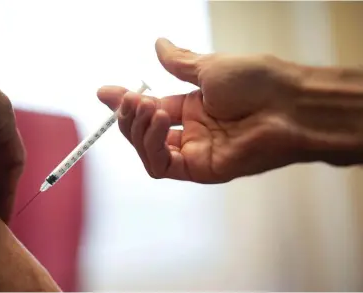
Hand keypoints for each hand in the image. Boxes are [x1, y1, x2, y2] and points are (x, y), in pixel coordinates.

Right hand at [97, 38, 306, 182]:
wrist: (289, 104)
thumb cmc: (258, 82)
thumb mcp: (210, 67)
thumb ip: (180, 62)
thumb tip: (158, 44)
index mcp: (193, 108)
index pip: (149, 109)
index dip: (125, 102)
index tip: (105, 91)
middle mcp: (191, 132)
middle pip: (143, 133)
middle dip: (129, 116)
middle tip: (131, 98)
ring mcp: (195, 152)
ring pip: (148, 152)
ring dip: (137, 129)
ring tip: (147, 105)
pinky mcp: (200, 169)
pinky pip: (162, 166)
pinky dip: (151, 144)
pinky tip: (157, 120)